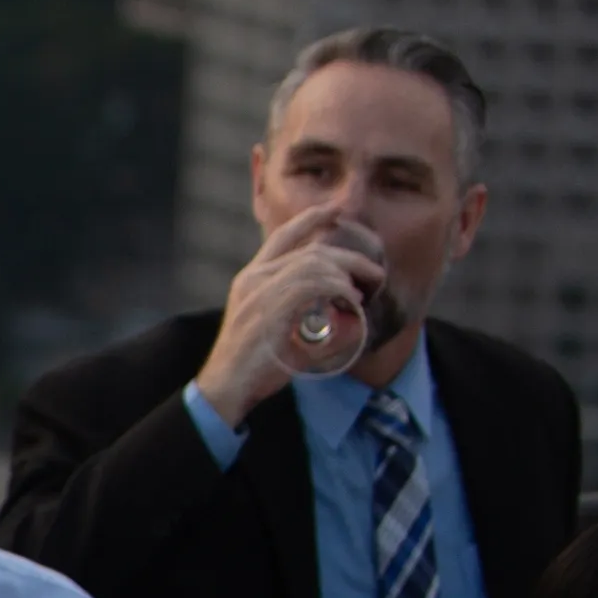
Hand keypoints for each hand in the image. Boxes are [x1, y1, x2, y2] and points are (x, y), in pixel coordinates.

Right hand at [197, 195, 385, 420]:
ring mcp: (259, 292)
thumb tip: (332, 304)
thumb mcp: (267, 326)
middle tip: (374, 272)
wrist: (223, 387)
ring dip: (348, 274)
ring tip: (365, 290)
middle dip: (349, 257)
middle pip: (310, 251)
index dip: (311, 219)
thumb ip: (291, 307)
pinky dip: (339, 288)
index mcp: (249, 279)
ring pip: (314, 264)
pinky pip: (313, 285)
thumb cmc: (250, 364)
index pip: (281, 237)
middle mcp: (253, 279)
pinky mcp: (270, 308)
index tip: (336, 210)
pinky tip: (351, 298)